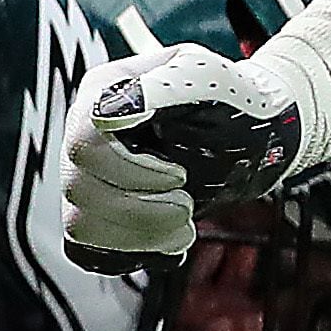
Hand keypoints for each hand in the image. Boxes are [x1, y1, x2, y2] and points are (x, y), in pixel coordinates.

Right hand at [60, 45, 306, 273]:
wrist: (251, 135)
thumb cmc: (234, 102)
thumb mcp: (208, 79)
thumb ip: (162, 88)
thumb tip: (110, 109)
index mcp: (104, 92)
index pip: (84, 142)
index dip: (131, 170)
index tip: (180, 176)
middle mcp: (85, 132)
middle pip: (79, 188)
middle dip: (142, 209)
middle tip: (187, 205)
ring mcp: (87, 173)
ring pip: (80, 224)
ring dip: (139, 235)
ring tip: (183, 227)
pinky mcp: (97, 210)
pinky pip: (87, 248)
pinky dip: (130, 252)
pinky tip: (166, 239)